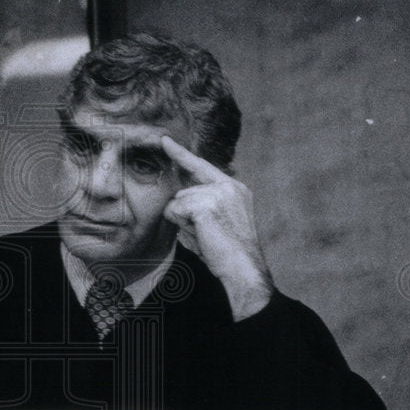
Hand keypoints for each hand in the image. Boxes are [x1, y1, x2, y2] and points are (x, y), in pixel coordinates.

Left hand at [161, 135, 273, 320]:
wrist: (244, 268)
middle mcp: (228, 186)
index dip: (181, 155)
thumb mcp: (218, 222)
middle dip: (185, 216)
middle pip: (183, 192)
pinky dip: (182, 226)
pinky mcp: (206, 204)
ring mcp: (218, 193)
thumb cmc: (228, 254)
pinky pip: (175, 210)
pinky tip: (202, 234)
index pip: (202, 167)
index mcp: (235, 189)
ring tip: (206, 236)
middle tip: (207, 234)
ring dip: (184, 222)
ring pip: (178, 201)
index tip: (165, 140)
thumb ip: (200, 206)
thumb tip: (173, 202)